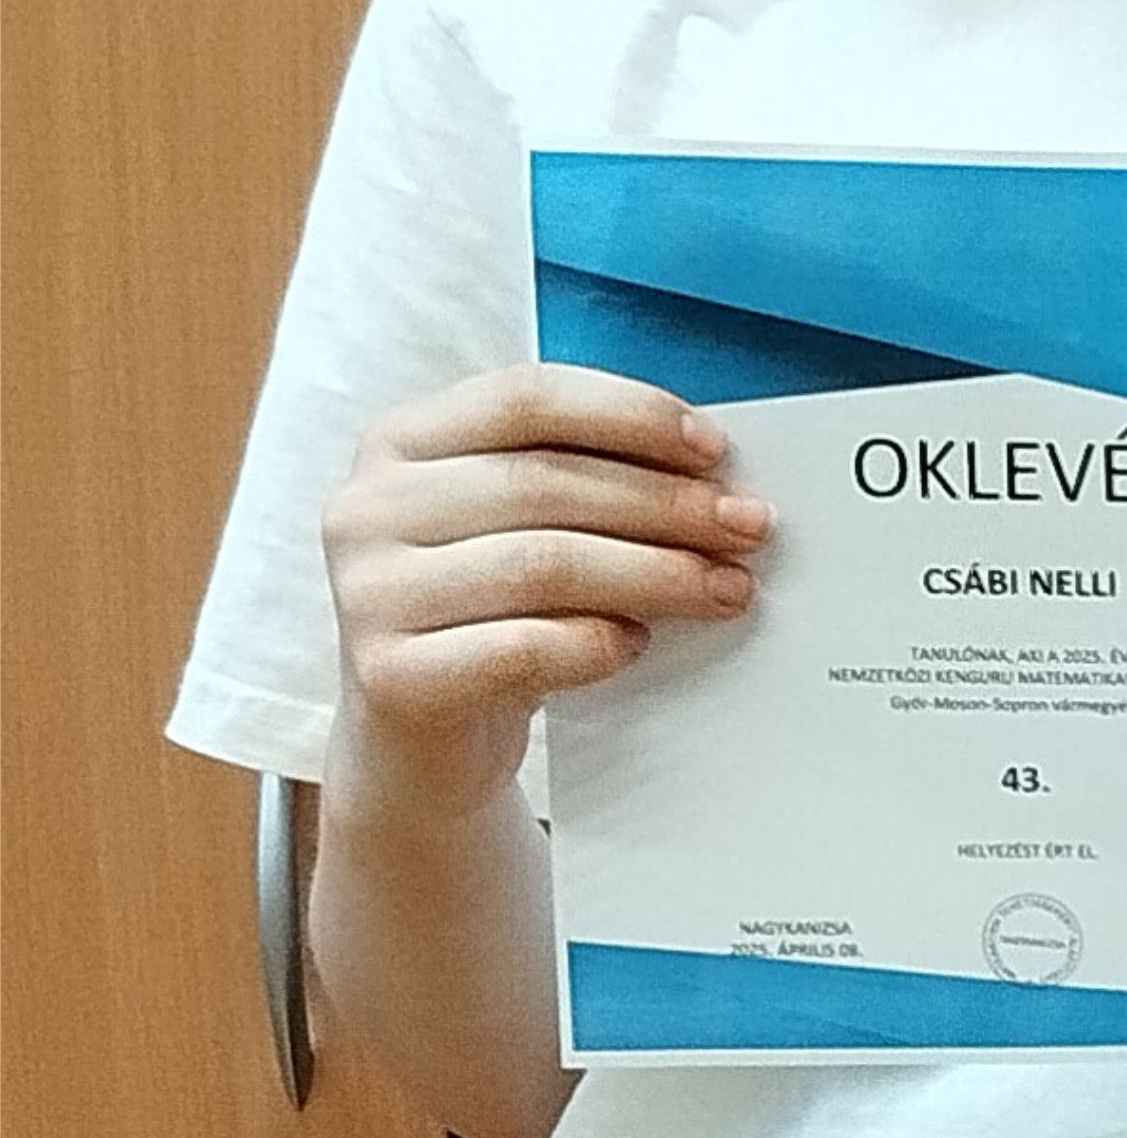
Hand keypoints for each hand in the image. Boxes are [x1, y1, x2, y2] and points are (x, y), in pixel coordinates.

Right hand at [322, 366, 771, 809]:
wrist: (417, 740)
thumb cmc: (488, 611)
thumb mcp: (521, 526)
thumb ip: (587, 480)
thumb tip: (718, 478)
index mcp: (401, 441)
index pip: (526, 397)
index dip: (629, 414)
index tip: (715, 450)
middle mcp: (367, 506)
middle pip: (544, 482)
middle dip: (666, 503)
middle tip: (749, 527)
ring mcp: (366, 593)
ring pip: (541, 563)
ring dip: (655, 573)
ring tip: (726, 588)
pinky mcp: (387, 676)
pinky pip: (520, 648)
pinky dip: (596, 642)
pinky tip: (637, 642)